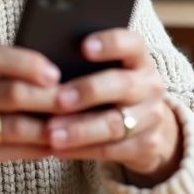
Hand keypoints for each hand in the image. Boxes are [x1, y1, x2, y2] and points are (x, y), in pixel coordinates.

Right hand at [0, 46, 60, 193]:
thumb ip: (2, 78)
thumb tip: (57, 77)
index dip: (29, 63)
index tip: (55, 74)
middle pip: (10, 92)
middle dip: (49, 97)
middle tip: (75, 102)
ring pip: (15, 126)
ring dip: (49, 127)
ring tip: (72, 126)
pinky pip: (12, 151)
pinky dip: (38, 148)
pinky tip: (55, 146)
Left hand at [44, 30, 182, 186]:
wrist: (148, 124)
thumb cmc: (111, 87)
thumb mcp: (107, 69)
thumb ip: (82, 64)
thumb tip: (41, 64)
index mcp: (139, 57)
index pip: (130, 43)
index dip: (109, 44)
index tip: (83, 47)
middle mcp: (150, 84)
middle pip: (122, 85)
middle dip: (88, 92)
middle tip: (58, 100)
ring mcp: (152, 116)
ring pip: (115, 124)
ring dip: (79, 129)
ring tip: (50, 132)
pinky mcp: (147, 145)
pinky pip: (111, 150)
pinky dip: (81, 150)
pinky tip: (56, 149)